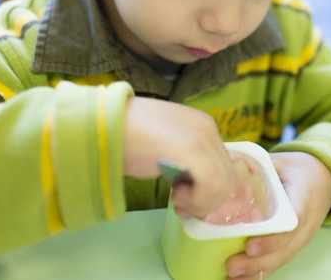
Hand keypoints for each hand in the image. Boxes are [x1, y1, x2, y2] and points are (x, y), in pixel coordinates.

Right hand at [123, 96, 235, 217]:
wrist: (103, 125)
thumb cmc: (127, 137)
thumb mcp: (166, 146)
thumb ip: (186, 159)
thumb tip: (196, 185)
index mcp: (203, 126)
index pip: (224, 167)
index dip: (208, 191)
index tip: (184, 200)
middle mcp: (207, 128)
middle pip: (227, 178)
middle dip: (206, 201)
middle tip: (180, 205)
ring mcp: (201, 136)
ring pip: (223, 184)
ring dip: (201, 202)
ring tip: (176, 199)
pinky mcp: (191, 148)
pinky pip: (212, 184)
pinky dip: (197, 199)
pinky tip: (174, 195)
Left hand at [226, 152, 330, 278]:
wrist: (326, 179)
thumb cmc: (301, 169)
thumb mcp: (283, 162)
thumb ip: (260, 166)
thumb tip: (228, 163)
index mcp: (303, 200)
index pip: (292, 223)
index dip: (272, 238)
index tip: (250, 244)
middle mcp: (305, 225)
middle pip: (285, 250)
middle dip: (258, 262)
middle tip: (231, 266)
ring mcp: (301, 238)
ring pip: (282, 260)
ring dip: (257, 272)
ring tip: (232, 277)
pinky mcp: (294, 244)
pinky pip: (279, 262)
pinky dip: (261, 273)